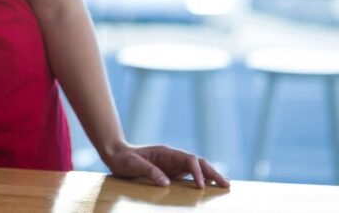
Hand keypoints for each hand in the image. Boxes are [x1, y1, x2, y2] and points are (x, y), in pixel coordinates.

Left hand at [102, 142, 229, 188]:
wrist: (115, 156)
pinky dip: (201, 181)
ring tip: (225, 187)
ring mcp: (173, 165)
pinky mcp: (171, 173)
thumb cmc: (123, 159)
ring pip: (197, 169)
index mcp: (166, 152)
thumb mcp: (133, 165)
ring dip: (211, 176)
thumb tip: (166, 183)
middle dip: (213, 172)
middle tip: (226, 185)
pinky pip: (189, 177)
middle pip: (198, 162)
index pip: (188, 160)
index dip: (197, 172)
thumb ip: (149, 171)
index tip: (200, 186)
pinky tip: (209, 189)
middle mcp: (173, 158)